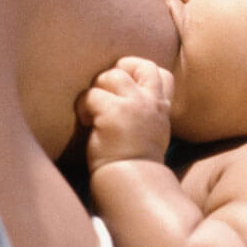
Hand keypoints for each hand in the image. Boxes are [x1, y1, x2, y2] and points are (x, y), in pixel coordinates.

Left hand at [76, 56, 173, 170]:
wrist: (131, 182)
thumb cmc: (135, 162)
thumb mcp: (152, 132)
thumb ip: (145, 111)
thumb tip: (124, 94)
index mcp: (161, 109)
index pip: (162, 74)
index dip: (141, 72)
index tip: (126, 88)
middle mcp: (151, 103)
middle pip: (140, 65)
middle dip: (119, 70)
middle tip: (106, 91)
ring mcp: (133, 106)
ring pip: (111, 75)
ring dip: (96, 90)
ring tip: (92, 112)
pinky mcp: (112, 113)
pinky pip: (91, 95)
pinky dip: (83, 106)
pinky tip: (85, 122)